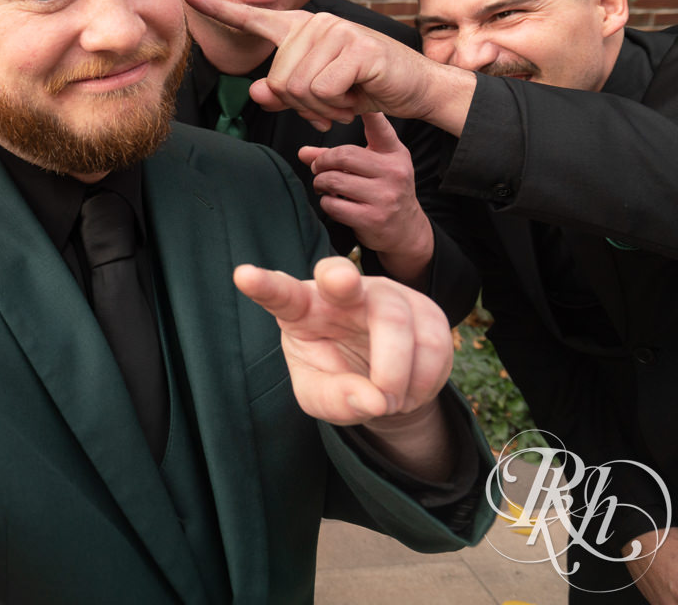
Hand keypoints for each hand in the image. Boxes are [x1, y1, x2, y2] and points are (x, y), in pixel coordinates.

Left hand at [183, 0, 474, 134]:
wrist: (414, 88)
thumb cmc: (362, 88)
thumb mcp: (317, 95)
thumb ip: (283, 93)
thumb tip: (256, 92)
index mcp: (300, 30)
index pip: (252, 17)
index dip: (219, 11)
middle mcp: (315, 24)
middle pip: (277, 80)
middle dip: (303, 106)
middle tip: (332, 103)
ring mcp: (336, 31)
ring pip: (297, 88)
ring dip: (321, 108)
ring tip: (345, 98)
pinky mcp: (355, 47)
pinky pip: (321, 90)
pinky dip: (337, 106)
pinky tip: (356, 97)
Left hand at [235, 256, 456, 479]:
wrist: (383, 382)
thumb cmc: (336, 377)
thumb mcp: (320, 398)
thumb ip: (335, 400)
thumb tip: (374, 400)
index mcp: (303, 309)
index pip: (281, 295)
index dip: (264, 286)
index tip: (242, 276)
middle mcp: (342, 293)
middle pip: (343, 282)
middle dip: (342, 279)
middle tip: (341, 283)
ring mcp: (386, 294)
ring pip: (397, 322)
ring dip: (396, 376)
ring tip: (388, 402)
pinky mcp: (425, 308)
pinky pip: (435, 343)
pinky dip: (424, 381)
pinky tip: (410, 391)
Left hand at [298, 113, 433, 285]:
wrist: (405, 230)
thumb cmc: (384, 191)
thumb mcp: (372, 167)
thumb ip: (339, 156)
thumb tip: (302, 153)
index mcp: (395, 154)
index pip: (379, 127)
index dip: (367, 112)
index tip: (347, 100)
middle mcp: (394, 172)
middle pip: (343, 155)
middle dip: (322, 162)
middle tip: (318, 169)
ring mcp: (385, 196)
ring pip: (334, 180)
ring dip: (321, 183)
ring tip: (325, 186)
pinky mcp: (373, 218)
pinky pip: (333, 204)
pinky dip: (327, 203)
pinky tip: (335, 202)